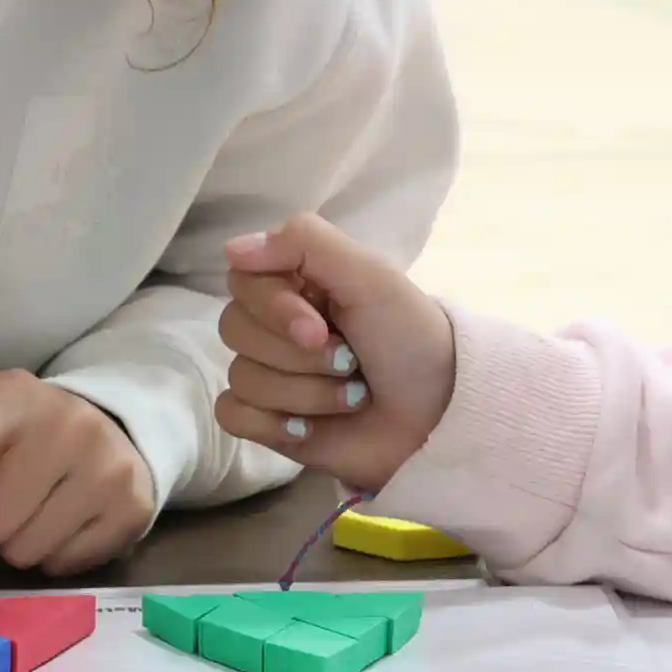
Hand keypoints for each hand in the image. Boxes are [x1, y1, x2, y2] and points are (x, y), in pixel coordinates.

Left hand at [0, 372, 154, 575]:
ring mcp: (103, 463)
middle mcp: (61, 422)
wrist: (112, 427)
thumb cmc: (11, 430)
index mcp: (8, 395)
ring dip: (16, 538)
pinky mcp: (129, 504)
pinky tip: (62, 518)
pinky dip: (54, 553)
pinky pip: (64, 563)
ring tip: (31, 503)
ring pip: (24, 545)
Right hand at [213, 213, 455, 493]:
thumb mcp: (371, 276)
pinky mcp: (269, 422)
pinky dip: (272, 423)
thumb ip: (305, 243)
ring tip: (351, 396)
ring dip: (304, 393)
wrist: (440, 417)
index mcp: (297, 282)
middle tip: (350, 363)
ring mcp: (271, 374)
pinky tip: (309, 428)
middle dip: (299, 357)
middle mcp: (277, 324)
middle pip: (234, 329)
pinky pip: (233, 415)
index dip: (274, 308)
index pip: (242, 281)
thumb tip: (231, 249)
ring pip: (242, 377)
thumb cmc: (410, 339)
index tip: (320, 328)